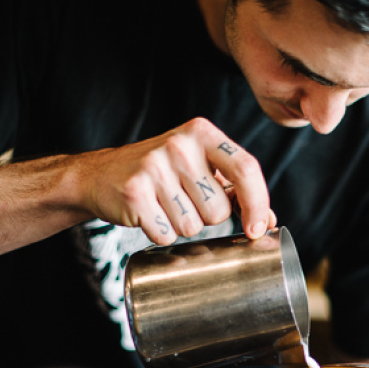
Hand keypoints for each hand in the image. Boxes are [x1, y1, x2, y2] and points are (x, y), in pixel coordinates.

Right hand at [77, 117, 275, 244]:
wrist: (101, 175)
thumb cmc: (162, 174)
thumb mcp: (200, 168)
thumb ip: (236, 190)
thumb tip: (267, 221)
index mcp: (202, 132)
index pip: (246, 168)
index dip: (257, 203)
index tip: (257, 229)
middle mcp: (179, 145)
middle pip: (218, 210)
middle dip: (206, 217)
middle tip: (182, 200)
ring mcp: (154, 168)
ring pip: (192, 227)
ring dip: (181, 226)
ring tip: (163, 205)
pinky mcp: (135, 192)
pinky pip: (166, 235)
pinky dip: (160, 233)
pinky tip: (148, 214)